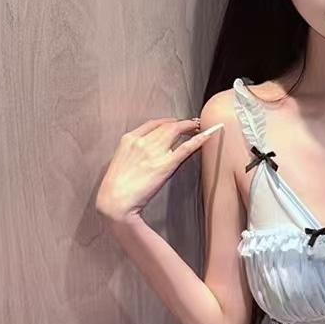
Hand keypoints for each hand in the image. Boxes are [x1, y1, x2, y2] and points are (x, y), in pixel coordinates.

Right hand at [96, 116, 223, 220]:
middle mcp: (142, 141)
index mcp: (129, 139)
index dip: (167, 122)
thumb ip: (134, 153)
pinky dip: (200, 139)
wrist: (115, 201)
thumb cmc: (115, 187)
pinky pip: (186, 147)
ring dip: (191, 127)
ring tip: (200, 127)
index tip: (175, 123)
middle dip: (182, 123)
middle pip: (167, 126)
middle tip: (194, 124)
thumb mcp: (121, 162)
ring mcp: (154, 152)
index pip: (153, 124)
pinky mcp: (165, 165)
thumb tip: (148, 153)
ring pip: (176, 131)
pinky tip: (210, 134)